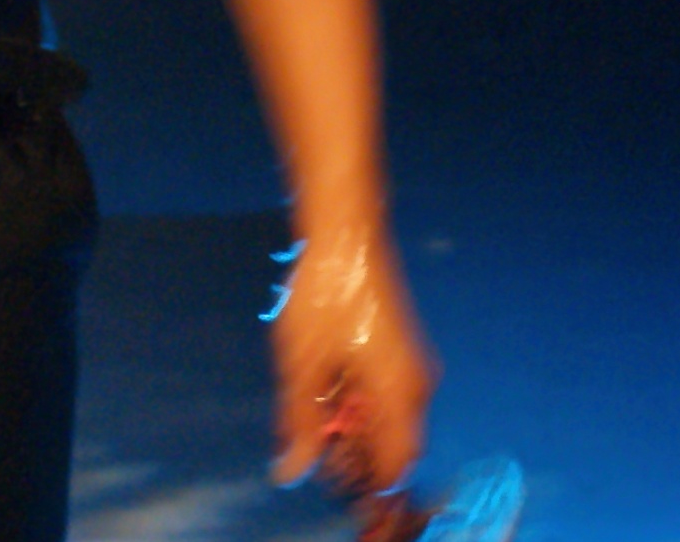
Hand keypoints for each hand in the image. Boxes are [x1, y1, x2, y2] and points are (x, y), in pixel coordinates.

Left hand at [269, 221, 435, 498]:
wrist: (346, 234)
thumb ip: (301, 420)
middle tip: (312, 426)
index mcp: (401, 395)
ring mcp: (413, 365)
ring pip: (386, 414)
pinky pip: (385, 390)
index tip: (330, 470)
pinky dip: (357, 395)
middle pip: (392, 441)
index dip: (364, 478)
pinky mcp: (401, 349)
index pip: (396, 464)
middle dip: (354, 445)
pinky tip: (325, 374)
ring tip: (313, 392)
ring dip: (352, 417)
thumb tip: (294, 467)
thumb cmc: (324, 294)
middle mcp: (417, 386)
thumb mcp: (302, 363)